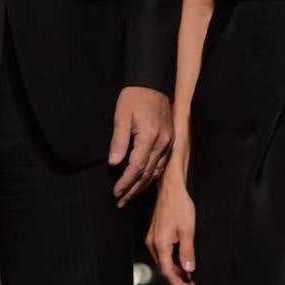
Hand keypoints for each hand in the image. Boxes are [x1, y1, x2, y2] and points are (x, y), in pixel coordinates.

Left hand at [109, 86, 172, 205]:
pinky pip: (162, 165)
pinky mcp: (171, 142)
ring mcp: (169, 143)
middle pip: (147, 174)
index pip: (136, 167)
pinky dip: (152, 176)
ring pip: (156, 172)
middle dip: (133, 189)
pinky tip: (143, 183)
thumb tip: (114, 164)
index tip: (115, 192)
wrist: (152, 83)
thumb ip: (118, 140)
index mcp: (150, 136)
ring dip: (142, 186)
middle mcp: (163, 143)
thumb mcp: (121, 116)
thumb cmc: (134, 98)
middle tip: (120, 201)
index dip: (125, 182)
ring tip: (129, 197)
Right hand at [145, 176, 196, 284]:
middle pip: (164, 269)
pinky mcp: (155, 236)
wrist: (170, 189)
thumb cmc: (180, 206)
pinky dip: (173, 264)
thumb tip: (189, 271)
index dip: (178, 284)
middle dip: (177, 282)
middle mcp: (152, 244)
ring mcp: (152, 240)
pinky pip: (163, 255)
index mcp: (160, 244)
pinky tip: (182, 267)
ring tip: (189, 282)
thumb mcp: (188, 230)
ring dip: (176, 274)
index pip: (168, 272)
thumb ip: (187, 252)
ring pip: (163, 263)